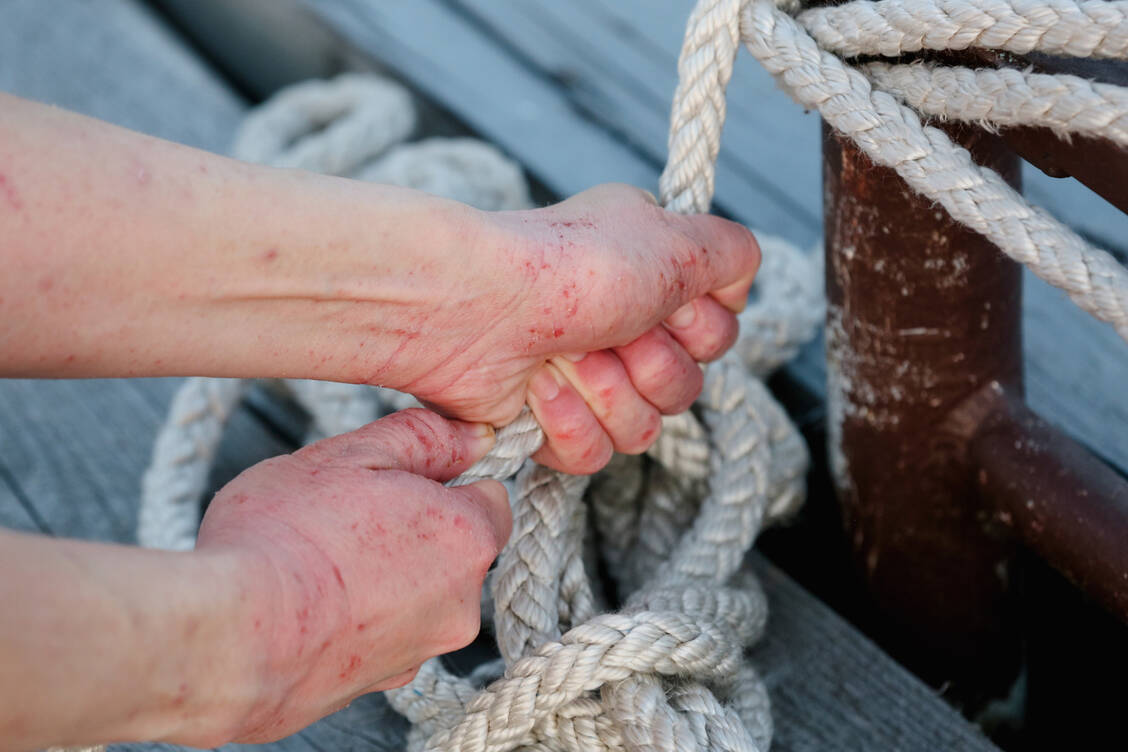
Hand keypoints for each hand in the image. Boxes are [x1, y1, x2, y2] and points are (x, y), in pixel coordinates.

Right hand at [194, 409, 509, 743]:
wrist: (230, 640)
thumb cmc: (286, 537)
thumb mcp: (350, 454)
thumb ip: (423, 438)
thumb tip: (472, 435)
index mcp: (466, 538)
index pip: (490, 497)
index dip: (446, 481)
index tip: (402, 479)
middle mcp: (461, 605)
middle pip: (456, 550)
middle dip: (415, 530)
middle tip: (349, 514)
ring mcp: (421, 653)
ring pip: (420, 597)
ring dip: (387, 578)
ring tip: (322, 563)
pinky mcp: (379, 685)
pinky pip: (383, 637)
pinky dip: (360, 621)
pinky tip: (311, 605)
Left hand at [386, 184, 759, 473]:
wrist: (475, 308)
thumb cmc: (569, 265)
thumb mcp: (674, 235)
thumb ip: (734, 252)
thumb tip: (739, 284)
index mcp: (655, 280)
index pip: (719, 337)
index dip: (700, 330)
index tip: (668, 304)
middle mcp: (624, 328)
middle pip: (687, 390)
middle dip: (651, 364)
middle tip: (610, 330)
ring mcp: (585, 378)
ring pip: (644, 430)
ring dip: (607, 392)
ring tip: (567, 355)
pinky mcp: (549, 422)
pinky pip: (594, 456)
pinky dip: (566, 422)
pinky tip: (537, 388)